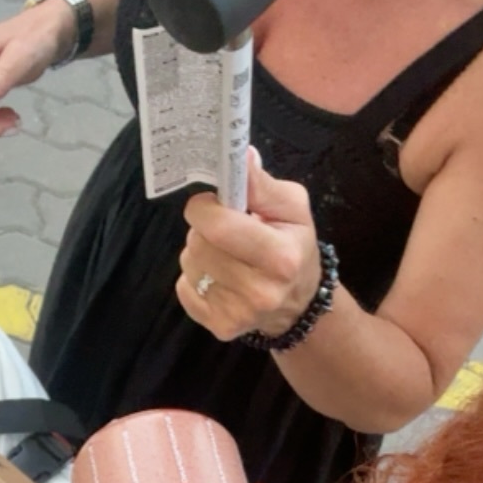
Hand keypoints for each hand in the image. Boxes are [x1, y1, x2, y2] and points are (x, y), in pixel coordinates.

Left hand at [176, 150, 321, 341]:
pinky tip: (219, 278)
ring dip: (199, 252)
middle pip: (199, 244)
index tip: (210, 203)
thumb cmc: (294, 245)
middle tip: (223, 231)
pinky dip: (195, 278)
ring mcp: (238, 314)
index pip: (219, 227)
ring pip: (189, 265)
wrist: (298, 302)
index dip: (204, 208)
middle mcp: (260, 291)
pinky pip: (184, 289)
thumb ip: (262, 184)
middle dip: (203, 229)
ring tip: (224, 254)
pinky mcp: (220, 327)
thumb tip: (239, 154)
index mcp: (281, 257)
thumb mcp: (292, 208)